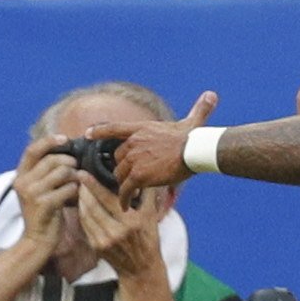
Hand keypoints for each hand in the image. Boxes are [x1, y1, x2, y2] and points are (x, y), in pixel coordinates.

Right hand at [10, 136, 82, 259]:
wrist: (37, 242)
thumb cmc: (43, 213)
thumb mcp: (37, 189)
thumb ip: (45, 171)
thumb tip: (65, 149)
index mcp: (20, 176)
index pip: (32, 149)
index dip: (49, 141)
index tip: (65, 138)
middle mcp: (22, 182)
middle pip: (53, 160)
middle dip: (70, 163)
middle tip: (76, 171)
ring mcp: (32, 194)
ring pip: (63, 172)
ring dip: (74, 177)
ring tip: (75, 185)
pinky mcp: (44, 205)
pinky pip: (68, 188)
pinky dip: (75, 190)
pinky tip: (74, 196)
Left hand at [72, 174, 166, 280]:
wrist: (140, 269)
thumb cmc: (148, 239)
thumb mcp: (152, 216)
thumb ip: (148, 193)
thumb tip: (144, 173)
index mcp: (131, 222)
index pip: (107, 198)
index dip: (93, 184)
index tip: (83, 173)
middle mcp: (116, 232)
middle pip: (92, 206)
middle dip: (83, 190)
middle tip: (78, 177)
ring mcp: (104, 241)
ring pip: (86, 215)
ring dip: (80, 200)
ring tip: (80, 188)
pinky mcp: (96, 247)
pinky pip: (85, 225)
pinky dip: (81, 213)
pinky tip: (82, 204)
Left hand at [97, 89, 215, 201]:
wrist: (194, 151)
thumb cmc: (194, 138)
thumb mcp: (192, 122)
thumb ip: (199, 109)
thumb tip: (212, 94)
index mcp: (141, 129)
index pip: (114, 127)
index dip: (99, 130)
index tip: (87, 133)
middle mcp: (133, 142)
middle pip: (117, 158)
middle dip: (120, 169)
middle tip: (126, 180)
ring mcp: (134, 158)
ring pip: (119, 175)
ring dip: (122, 185)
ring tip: (127, 195)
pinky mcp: (139, 175)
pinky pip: (125, 189)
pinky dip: (124, 198)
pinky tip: (126, 206)